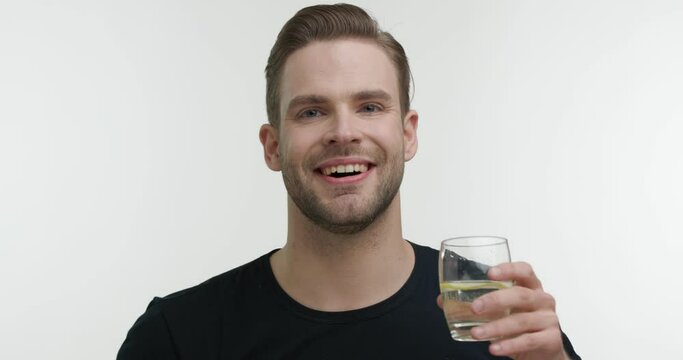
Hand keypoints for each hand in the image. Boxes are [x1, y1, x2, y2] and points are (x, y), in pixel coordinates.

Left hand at [436, 262, 568, 359]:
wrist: (544, 351)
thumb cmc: (520, 323)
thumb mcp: (502, 311)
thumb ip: (477, 303)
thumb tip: (443, 301)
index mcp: (531, 287)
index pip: (525, 270)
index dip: (509, 269)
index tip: (489, 273)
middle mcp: (542, 300)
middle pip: (520, 294)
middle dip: (495, 300)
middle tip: (474, 308)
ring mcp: (549, 320)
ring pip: (521, 321)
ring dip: (495, 327)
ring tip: (476, 334)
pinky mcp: (550, 339)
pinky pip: (528, 341)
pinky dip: (508, 344)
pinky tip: (493, 348)